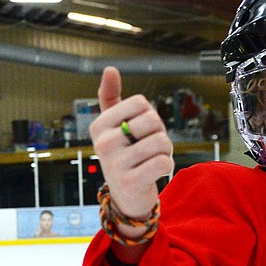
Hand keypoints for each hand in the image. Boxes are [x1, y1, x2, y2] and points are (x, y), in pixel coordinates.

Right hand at [89, 67, 173, 221]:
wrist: (126, 196)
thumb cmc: (124, 155)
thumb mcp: (114, 126)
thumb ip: (111, 98)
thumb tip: (109, 69)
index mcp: (99, 126)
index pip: (141, 103)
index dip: (149, 116)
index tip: (138, 132)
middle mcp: (103, 143)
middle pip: (153, 121)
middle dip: (159, 134)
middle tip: (147, 149)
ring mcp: (114, 164)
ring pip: (161, 142)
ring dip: (165, 152)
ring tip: (150, 162)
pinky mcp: (129, 182)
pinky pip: (163, 162)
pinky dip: (167, 167)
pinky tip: (154, 173)